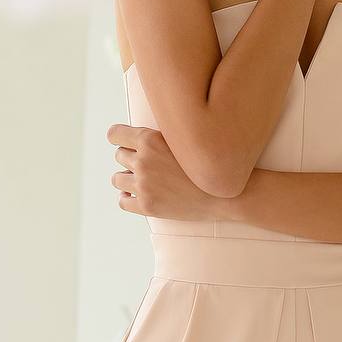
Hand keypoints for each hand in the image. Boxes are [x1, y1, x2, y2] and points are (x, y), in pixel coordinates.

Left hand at [107, 122, 222, 221]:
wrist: (226, 194)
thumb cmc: (206, 165)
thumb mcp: (182, 140)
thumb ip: (159, 138)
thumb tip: (137, 139)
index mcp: (150, 140)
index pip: (115, 135)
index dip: (119, 138)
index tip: (124, 143)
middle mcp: (143, 161)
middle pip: (119, 156)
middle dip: (131, 159)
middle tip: (150, 164)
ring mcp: (143, 185)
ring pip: (117, 178)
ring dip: (128, 178)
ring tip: (145, 181)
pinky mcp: (146, 206)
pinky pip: (122, 201)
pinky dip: (128, 198)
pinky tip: (139, 196)